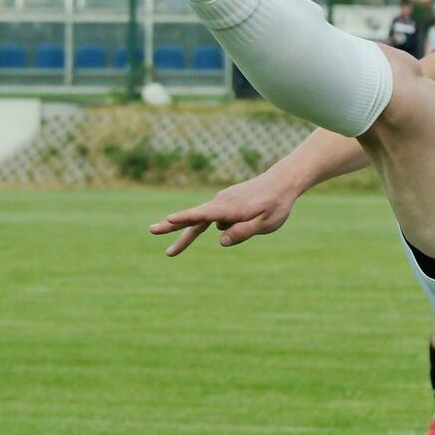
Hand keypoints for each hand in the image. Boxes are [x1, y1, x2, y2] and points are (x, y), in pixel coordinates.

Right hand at [149, 166, 301, 255]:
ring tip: (172, 252)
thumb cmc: (276, 205)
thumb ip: (243, 232)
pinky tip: (246, 221)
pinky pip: (219, 218)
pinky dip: (223, 225)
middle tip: (151, 230)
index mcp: (231, 209)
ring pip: (205, 221)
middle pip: (194, 218)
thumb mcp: (266, 224)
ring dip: (191, 234)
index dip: (186, 218)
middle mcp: (222, 203)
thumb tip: (220, 241)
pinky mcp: (226, 202)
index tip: (169, 220)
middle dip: (172, 225)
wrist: (283, 182)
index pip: (204, 215)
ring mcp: (222, 201)